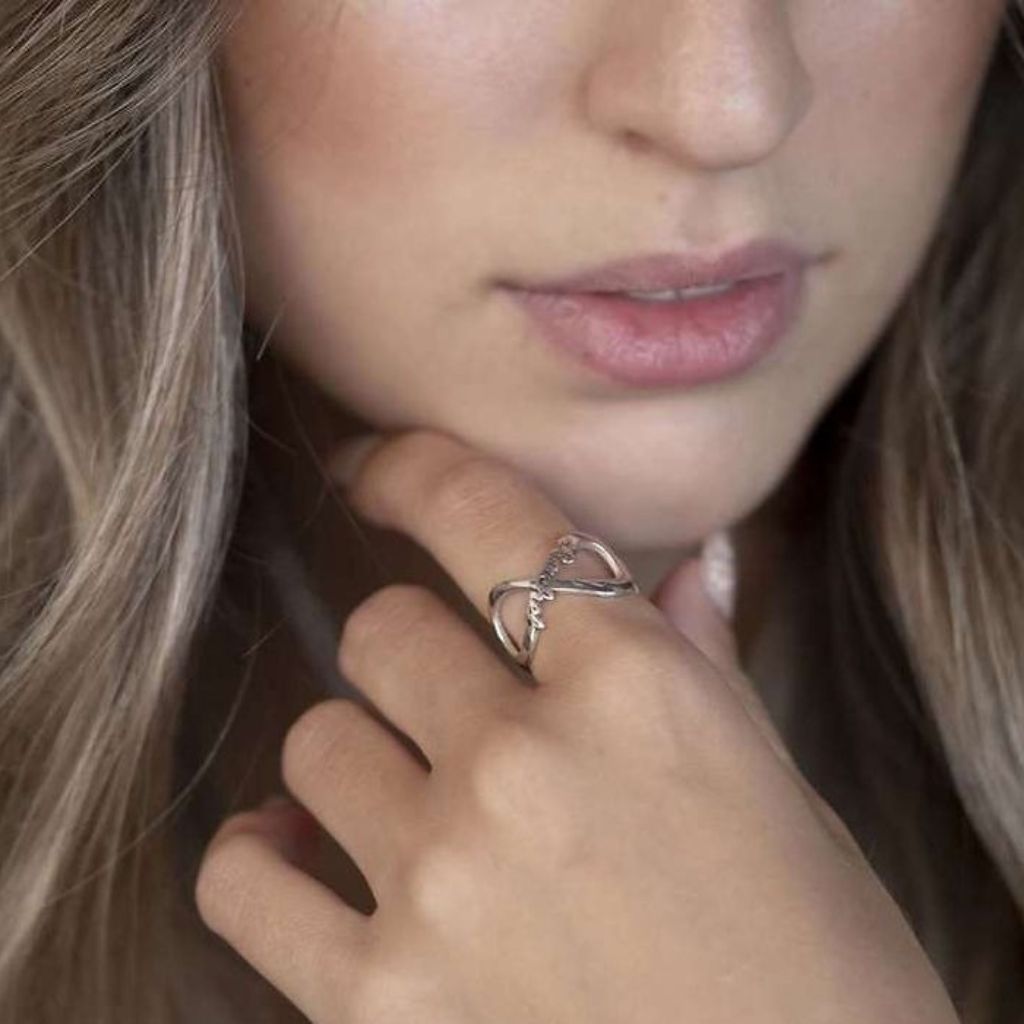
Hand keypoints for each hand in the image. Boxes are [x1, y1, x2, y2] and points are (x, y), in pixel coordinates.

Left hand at [195, 428, 957, 1023]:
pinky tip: (306, 859)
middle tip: (450, 704)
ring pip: (312, 739)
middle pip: (380, 631)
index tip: (374, 474)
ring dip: (354, 761)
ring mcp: (445, 883)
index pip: (481, 512)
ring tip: (409, 808)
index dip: (408, 471)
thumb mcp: (780, 796)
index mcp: (640, 689)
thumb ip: (704, 664)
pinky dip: (265, 859)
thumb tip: (690, 564)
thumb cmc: (818, 972)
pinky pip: (244, 879)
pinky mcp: (379, 1004)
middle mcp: (529, 765)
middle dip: (411, 656)